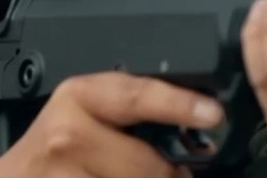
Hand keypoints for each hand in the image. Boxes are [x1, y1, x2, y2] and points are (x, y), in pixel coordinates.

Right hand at [0, 72, 222, 177]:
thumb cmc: (54, 146)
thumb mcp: (85, 110)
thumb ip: (131, 109)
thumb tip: (196, 119)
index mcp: (79, 98)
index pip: (136, 97)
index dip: (179, 105)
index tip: (212, 114)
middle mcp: (67, 136)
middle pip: (150, 166)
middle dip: (170, 175)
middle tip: (171, 172)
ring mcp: (65, 176)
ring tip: (124, 176)